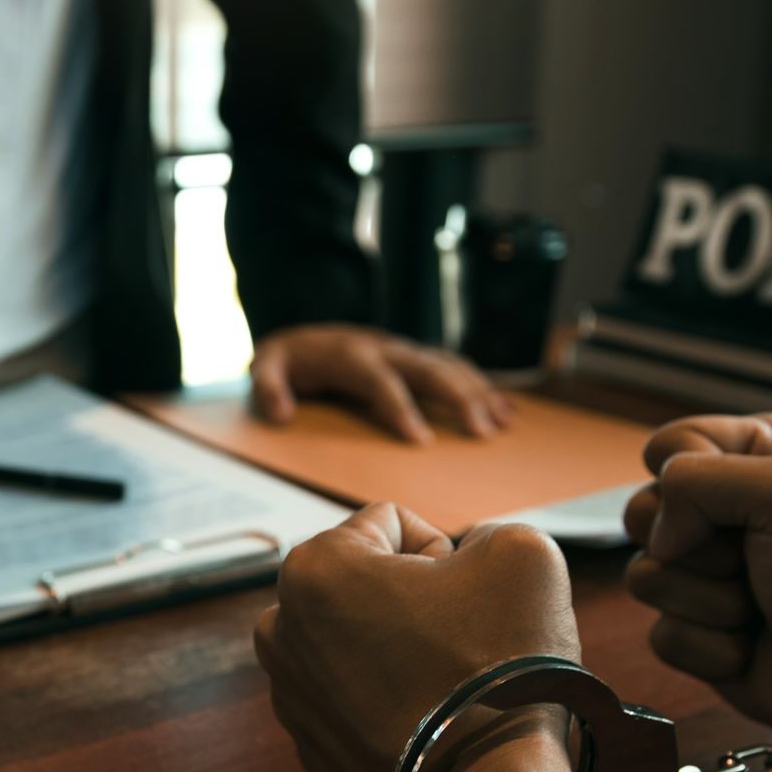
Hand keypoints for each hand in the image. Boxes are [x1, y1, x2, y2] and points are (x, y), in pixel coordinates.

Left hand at [249, 324, 512, 443]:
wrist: (304, 332)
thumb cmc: (289, 358)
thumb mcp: (266, 366)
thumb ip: (268, 387)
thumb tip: (281, 412)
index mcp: (350, 355)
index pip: (380, 381)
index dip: (400, 408)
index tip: (420, 440)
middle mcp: (383, 348)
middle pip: (427, 370)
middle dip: (457, 398)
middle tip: (481, 431)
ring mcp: (403, 350)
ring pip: (447, 367)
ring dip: (477, 392)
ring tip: (501, 422)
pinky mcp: (414, 356)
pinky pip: (452, 367)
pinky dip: (480, 386)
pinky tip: (504, 409)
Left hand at [253, 504, 617, 771]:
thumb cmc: (502, 669)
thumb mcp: (523, 555)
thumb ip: (487, 532)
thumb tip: (467, 559)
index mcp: (313, 568)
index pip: (391, 524)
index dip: (447, 553)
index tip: (471, 600)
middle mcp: (279, 629)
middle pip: (366, 585)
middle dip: (414, 602)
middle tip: (464, 641)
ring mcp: (289, 697)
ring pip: (360, 643)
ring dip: (401, 651)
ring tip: (449, 685)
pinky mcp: (310, 751)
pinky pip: (358, 701)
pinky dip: (391, 703)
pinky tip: (433, 724)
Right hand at [622, 414, 771, 727]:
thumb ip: (700, 481)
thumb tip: (659, 537)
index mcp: (759, 452)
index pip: (671, 444)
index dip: (688, 481)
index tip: (740, 510)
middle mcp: (729, 505)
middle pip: (644, 511)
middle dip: (696, 547)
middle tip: (752, 561)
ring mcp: (708, 570)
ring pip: (645, 576)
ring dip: (706, 600)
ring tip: (758, 606)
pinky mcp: (697, 626)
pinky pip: (660, 632)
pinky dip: (708, 645)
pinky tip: (749, 643)